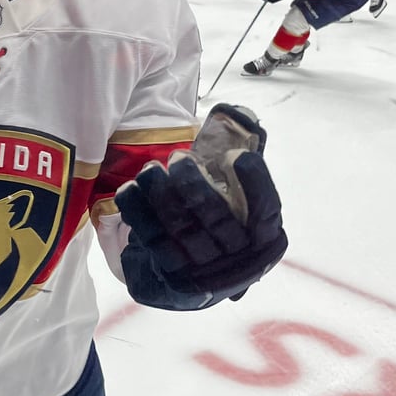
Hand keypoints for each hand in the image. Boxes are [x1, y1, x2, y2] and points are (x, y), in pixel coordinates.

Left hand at [115, 104, 286, 309]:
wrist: (201, 282)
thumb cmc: (224, 228)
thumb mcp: (241, 202)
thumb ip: (241, 166)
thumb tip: (238, 114)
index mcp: (266, 239)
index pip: (265, 209)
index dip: (255, 183)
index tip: (237, 155)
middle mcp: (240, 261)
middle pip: (217, 218)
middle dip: (193, 184)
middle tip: (178, 159)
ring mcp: (205, 273)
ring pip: (183, 228)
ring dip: (162, 194)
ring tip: (151, 170)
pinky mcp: (172, 277)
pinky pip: (154, 241)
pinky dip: (140, 213)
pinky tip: (129, 190)